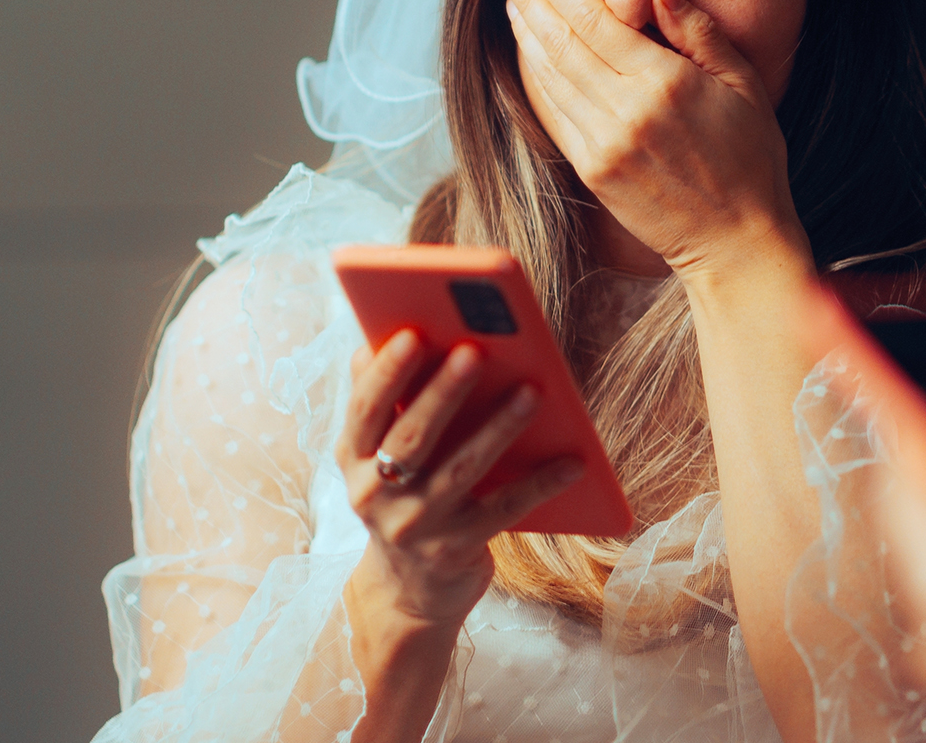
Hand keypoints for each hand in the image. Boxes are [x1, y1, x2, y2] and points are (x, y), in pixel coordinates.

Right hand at [336, 331, 583, 630]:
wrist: (408, 592)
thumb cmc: (402, 498)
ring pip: (461, 469)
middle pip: (411, 438)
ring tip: (533, 391)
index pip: (365, 409)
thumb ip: (381, 402)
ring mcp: (417, 526)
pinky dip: (540, 483)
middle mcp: (376, 494)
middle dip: (443, 393)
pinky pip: (504, 509)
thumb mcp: (376, 457)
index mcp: (353, 458)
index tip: (413, 333)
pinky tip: (572, 460)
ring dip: (498, 428)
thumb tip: (383, 337)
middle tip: (475, 351)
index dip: (387, 373)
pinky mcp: (456, 550)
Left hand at [502, 0, 805, 278]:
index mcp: (663, 82)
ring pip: (551, 78)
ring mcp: (603, 145)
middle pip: (562, 44)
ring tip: (515, 5)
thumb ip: (699, 32)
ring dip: (528, 37)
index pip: (594, 22)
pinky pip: (554, 115)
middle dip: (533, 3)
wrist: (736, 239)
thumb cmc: (751, 159)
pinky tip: (530, 57)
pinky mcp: (593, 171)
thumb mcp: (743, 84)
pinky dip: (537, 81)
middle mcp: (625, 111)